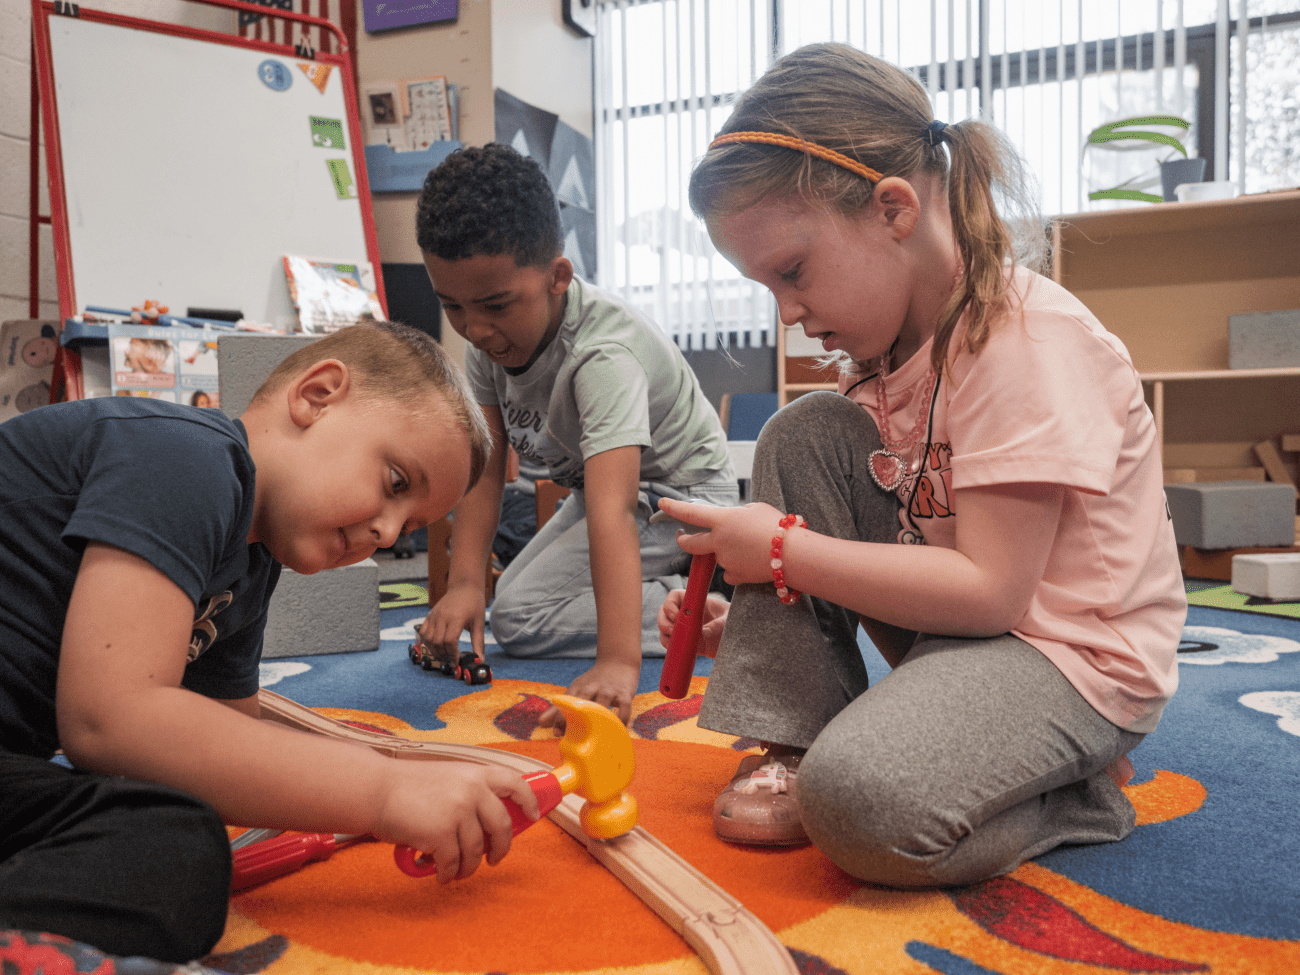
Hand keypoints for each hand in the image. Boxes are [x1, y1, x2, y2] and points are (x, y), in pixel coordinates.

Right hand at [373, 761, 539, 882]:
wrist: (375, 790)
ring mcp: (458, 812)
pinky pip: (452, 863)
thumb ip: (469, 792)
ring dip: (468, 867)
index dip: (529, 800)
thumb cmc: (406, 786)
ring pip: (476, 851)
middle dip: (500, 849)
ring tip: (457, 871)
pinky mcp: (441, 834)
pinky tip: (440, 874)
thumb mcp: (447, 777)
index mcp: (475, 773)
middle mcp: (472, 791)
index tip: (534, 815)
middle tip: (493, 859)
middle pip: (502, 827)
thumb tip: (487, 823)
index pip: (514, 783)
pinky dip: (447, 873)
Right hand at [420, 582, 486, 663]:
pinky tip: (435, 647)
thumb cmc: (474, 603)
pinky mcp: (430, 615)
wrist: (464, 587)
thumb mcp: (479, 623)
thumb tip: (480, 659)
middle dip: (443, 655)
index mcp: (456, 618)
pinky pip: (423, 631)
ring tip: (443, 656)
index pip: (449, 641)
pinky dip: (427, 642)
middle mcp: (442, 617)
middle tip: (450, 662)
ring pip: (428, 638)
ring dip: (434, 650)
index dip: (452, 654)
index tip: (456, 662)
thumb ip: (478, 642)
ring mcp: (434, 615)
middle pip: (438, 642)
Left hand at [539, 658, 639, 731]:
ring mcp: (609, 690)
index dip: (560, 718)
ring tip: (596, 738)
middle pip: (582, 702)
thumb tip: (541, 724)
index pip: (566, 702)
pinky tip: (617, 730)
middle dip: (575, 719)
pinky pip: (624, 709)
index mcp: (578, 688)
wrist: (618, 661)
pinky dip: (620, 721)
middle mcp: (592, 688)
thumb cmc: (594, 682)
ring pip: (603, 705)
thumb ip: (558, 708)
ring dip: (598, 721)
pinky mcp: (625, 694)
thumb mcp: (575, 690)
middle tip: (574, 736)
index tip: (557, 732)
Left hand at [658, 497, 788, 586]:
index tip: (661, 502)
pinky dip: (737, 567)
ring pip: (718, 555)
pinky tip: (752, 561)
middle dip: (683, 540)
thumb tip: (734, 520)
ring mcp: (725, 561)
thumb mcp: (756, 509)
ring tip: (753, 545)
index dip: (673, 507)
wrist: (793, 554)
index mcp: (722, 520)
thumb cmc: (778, 527)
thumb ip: (738, 513)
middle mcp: (719, 542)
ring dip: (728, 550)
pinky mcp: (735, 576)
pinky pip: (730, 571)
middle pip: (690, 543)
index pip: (690, 513)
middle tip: (682, 536)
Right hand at [658, 589, 729, 657]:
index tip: (676, 615)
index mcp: (694, 601)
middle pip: (664, 612)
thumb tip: (704, 632)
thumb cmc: (733, 620)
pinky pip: (669, 642)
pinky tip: (677, 647)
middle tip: (673, 630)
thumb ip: (719, 624)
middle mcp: (685, 613)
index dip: (670, 604)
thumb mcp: (729, 619)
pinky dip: (669, 645)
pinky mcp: (684, 641)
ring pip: (664, 627)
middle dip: (664, 621)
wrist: (736, 636)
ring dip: (664, 634)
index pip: (674, 596)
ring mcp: (683, 627)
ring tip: (676, 640)